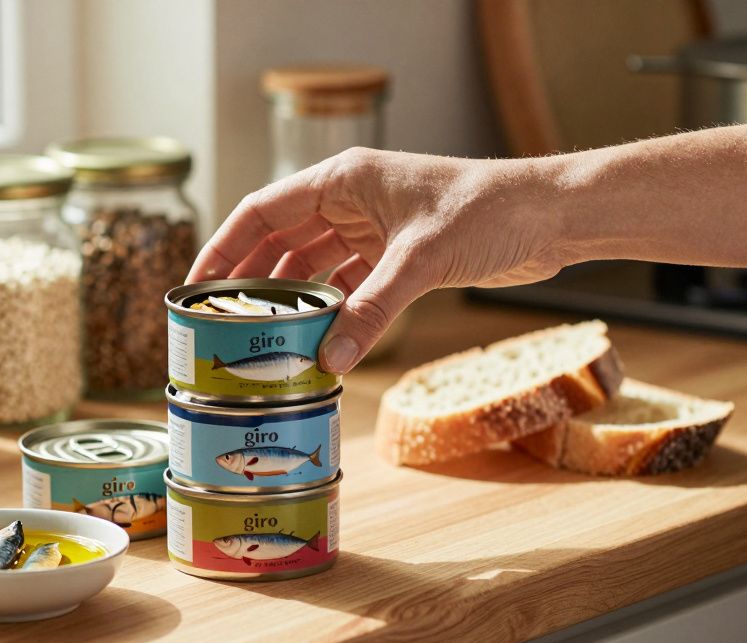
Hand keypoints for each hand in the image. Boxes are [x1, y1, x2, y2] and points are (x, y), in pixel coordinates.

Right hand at [187, 148, 568, 372]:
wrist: (550, 217)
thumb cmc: (490, 210)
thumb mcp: (421, 260)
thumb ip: (371, 310)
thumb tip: (331, 360)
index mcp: (343, 179)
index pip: (261, 211)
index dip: (223, 248)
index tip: (196, 287)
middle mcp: (350, 200)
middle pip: (279, 240)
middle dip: (249, 281)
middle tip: (218, 322)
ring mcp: (372, 228)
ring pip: (311, 265)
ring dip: (289, 300)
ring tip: (259, 337)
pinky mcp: (395, 255)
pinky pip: (346, 284)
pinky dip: (330, 310)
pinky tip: (314, 338)